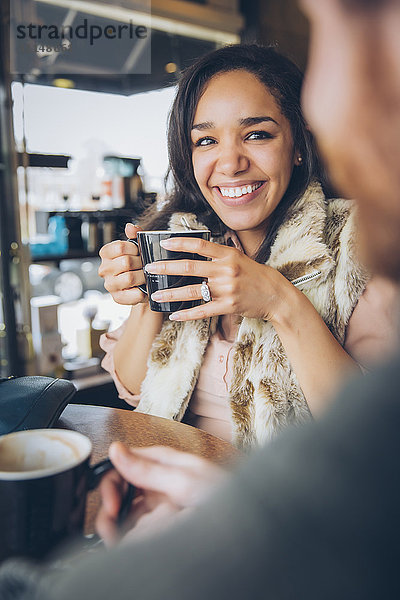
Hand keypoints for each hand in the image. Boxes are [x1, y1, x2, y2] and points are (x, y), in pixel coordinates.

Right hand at [96, 443, 225, 546]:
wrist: (245, 520)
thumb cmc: (223, 495)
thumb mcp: (184, 481)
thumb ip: (148, 468)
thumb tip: (116, 449)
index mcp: (161, 460)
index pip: (122, 463)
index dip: (111, 483)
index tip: (111, 504)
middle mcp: (157, 479)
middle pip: (120, 489)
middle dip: (111, 506)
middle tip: (113, 523)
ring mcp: (160, 500)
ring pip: (125, 510)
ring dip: (117, 524)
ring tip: (118, 538)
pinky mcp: (162, 521)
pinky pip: (136, 527)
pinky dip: (128, 535)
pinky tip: (130, 542)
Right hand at [98, 223, 146, 305]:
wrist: (142, 288)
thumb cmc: (138, 265)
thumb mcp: (137, 249)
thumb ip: (134, 236)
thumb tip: (130, 227)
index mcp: (106, 253)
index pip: (120, 246)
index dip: (135, 248)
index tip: (139, 252)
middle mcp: (104, 269)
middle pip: (126, 262)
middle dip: (141, 263)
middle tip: (146, 265)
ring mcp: (109, 285)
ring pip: (130, 278)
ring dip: (143, 277)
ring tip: (146, 276)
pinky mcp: (117, 298)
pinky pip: (134, 294)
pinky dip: (143, 291)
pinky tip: (144, 288)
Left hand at [145, 236, 290, 321]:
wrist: (276, 295)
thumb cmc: (256, 276)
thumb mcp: (240, 259)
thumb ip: (219, 256)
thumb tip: (196, 252)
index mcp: (228, 255)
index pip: (200, 245)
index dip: (180, 243)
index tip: (164, 243)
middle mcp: (226, 270)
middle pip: (189, 267)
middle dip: (166, 268)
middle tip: (149, 268)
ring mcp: (227, 289)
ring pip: (192, 291)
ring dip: (171, 293)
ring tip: (156, 294)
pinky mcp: (228, 306)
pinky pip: (203, 311)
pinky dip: (187, 314)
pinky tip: (174, 315)